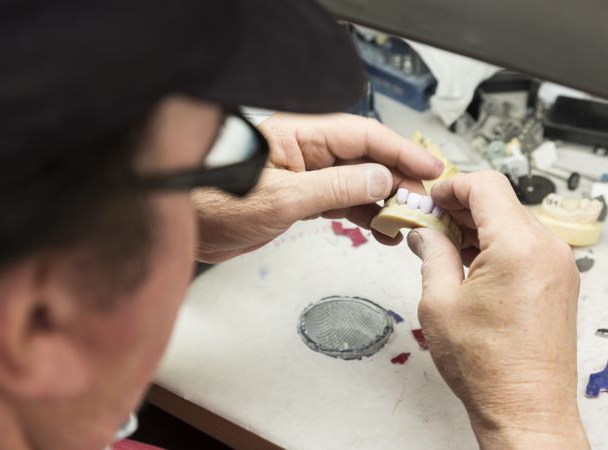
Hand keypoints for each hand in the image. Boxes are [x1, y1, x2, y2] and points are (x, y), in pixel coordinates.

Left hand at [193, 113, 442, 261]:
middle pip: (365, 158)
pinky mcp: (300, 198)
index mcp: (300, 135)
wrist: (187, 229)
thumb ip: (334, 188)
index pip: (363, 136)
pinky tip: (379, 229)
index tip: (429, 168)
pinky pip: (341, 201)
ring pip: (357, 182)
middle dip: (398, 178)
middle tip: (424, 201)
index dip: (401, 150)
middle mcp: (304, 151)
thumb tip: (380, 180)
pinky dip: (362, 215)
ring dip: (383, 201)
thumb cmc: (214, 203)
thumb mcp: (282, 198)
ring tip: (406, 220)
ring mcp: (304, 175)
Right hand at [407, 171, 588, 448]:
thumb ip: (432, 254)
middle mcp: (546, 250)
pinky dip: (495, 244)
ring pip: (512, 222)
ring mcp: (558, 265)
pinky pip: (525, 244)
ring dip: (477, 227)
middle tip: (428, 224)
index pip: (485, 186)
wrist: (526, 408)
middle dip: (460, 207)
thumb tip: (425, 233)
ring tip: (444, 248)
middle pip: (500, 201)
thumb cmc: (488, 366)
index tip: (430, 199)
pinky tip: (469, 263)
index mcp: (517, 247)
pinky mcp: (558, 281)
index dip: (451, 186)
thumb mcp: (439, 302)